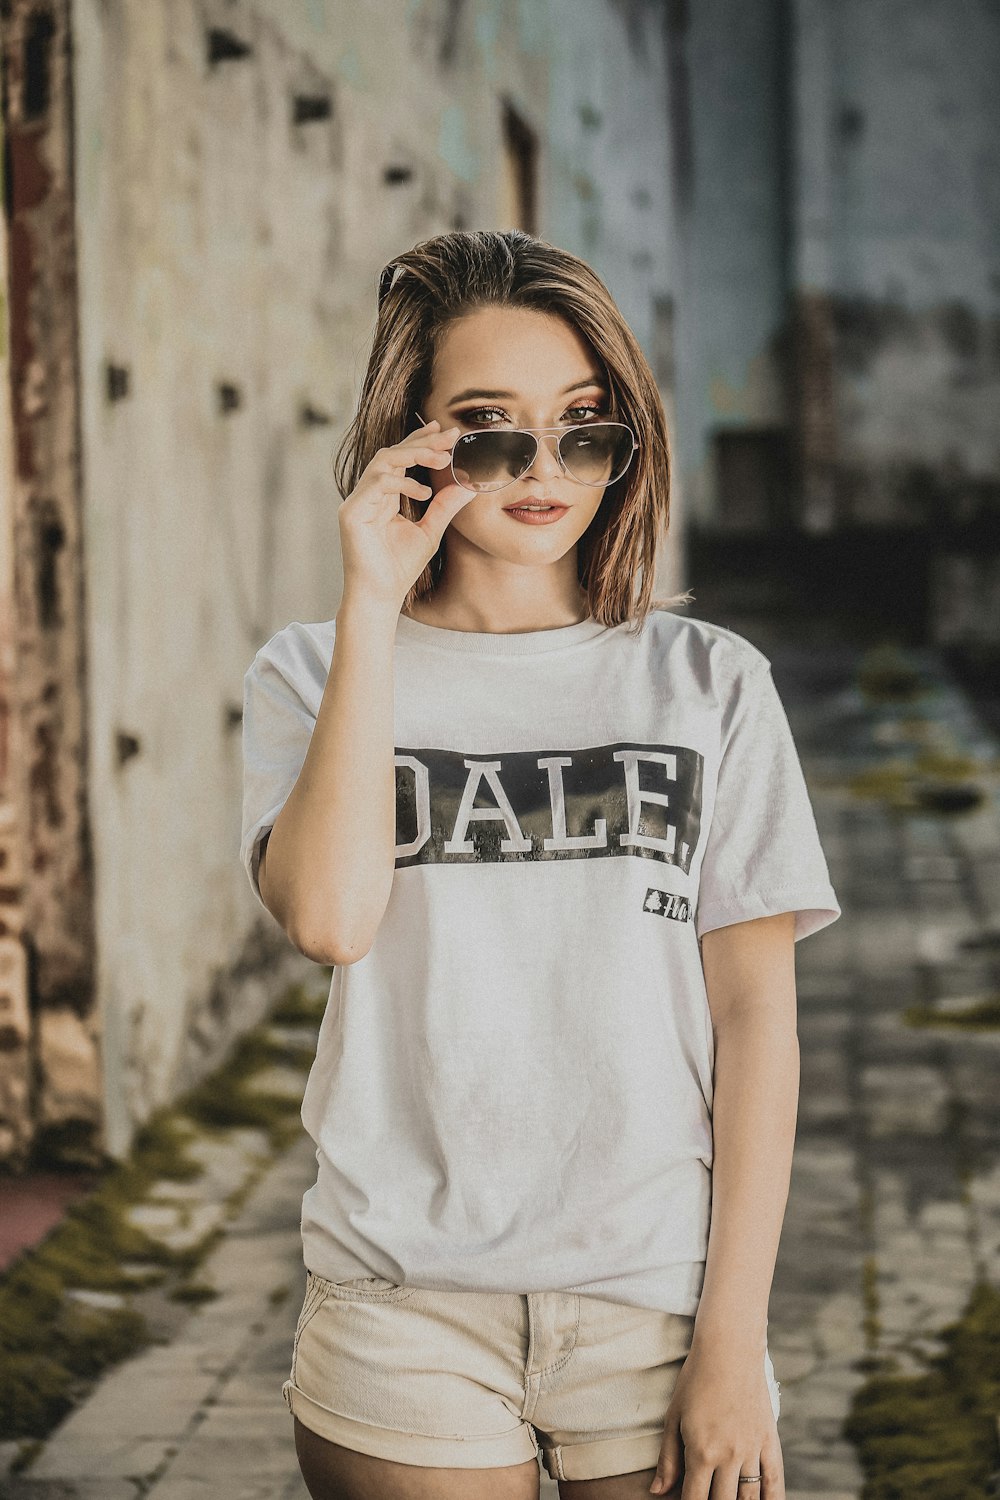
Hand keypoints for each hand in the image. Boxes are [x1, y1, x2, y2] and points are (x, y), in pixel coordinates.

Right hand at [337, 418, 475, 612]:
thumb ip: (444, 507)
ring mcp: (357, 502)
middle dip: (422, 442)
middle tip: (450, 436)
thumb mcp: (430, 531)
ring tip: (442, 458)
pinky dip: (402, 483)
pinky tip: (424, 493)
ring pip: (383, 461)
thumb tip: (467, 484)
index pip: (401, 458)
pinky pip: (376, 484)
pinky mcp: (351, 513)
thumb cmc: (400, 568)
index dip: (421, 441)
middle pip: (392, 453)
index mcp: (383, 496)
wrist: (381, 596)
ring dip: (414, 454)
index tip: (445, 432)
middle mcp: (367, 494)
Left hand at [649, 1344, 783, 1498]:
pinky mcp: (769, 1441)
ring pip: (748, 1497)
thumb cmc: (695, 1380)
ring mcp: (752, 1450)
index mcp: (701, 1452)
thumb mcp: (673, 1417)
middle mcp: (729, 1456)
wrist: (729, 1349)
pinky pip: (774, 1480)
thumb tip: (657, 1492)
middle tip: (707, 1497)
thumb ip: (667, 1458)